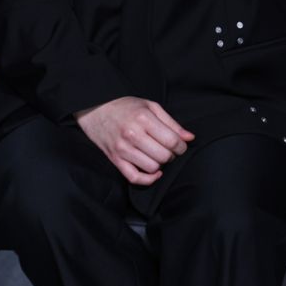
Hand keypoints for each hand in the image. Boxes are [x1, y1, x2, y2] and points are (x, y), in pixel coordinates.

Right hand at [73, 96, 195, 185]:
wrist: (96, 110)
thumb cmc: (126, 107)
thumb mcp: (150, 106)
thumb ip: (171, 123)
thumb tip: (189, 138)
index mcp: (143, 118)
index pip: (172, 141)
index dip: (181, 146)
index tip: (180, 145)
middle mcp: (132, 134)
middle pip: (164, 156)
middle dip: (171, 155)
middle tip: (168, 149)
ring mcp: (122, 149)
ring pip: (152, 167)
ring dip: (160, 164)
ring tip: (157, 154)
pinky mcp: (115, 160)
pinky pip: (135, 178)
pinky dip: (148, 179)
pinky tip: (154, 172)